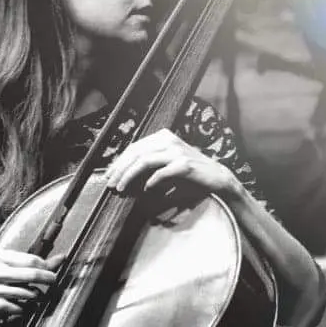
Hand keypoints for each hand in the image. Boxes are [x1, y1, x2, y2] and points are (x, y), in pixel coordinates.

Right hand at [0, 249, 60, 324]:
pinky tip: (25, 306)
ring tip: (38, 296)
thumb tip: (62, 258)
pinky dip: (29, 308)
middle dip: (48, 278)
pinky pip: (24, 308)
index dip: (46, 266)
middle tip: (54, 281)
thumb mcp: (13, 268)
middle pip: (32, 274)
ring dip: (39, 297)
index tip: (51, 270)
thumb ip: (37, 264)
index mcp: (1, 258)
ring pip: (30, 294)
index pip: (32, 260)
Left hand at [103, 129, 243, 202]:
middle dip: (120, 169)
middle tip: (110, 184)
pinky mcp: (185, 165)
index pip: (134, 147)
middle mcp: (169, 140)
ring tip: (120, 188)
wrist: (217, 179)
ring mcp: (177, 152)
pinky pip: (161, 173)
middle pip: (136, 153)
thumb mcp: (167, 163)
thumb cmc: (190, 174)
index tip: (109, 175)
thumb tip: (124, 173)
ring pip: (144, 161)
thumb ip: (149, 163)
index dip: (119, 162)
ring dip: (129, 176)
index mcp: (163, 137)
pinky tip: (145, 189)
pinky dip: (151, 182)